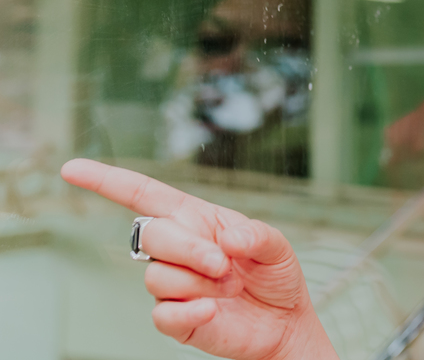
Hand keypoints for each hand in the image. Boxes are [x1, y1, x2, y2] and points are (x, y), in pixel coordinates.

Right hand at [61, 159, 337, 359]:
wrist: (284, 321)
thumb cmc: (275, 275)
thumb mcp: (276, 246)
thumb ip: (257, 235)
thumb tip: (229, 238)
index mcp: (195, 219)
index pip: (142, 195)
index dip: (106, 181)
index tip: (71, 169)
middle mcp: (177, 249)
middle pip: (150, 234)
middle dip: (188, 247)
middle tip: (223, 263)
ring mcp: (172, 284)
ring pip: (156, 275)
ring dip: (198, 280)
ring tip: (228, 286)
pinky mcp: (173, 318)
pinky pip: (162, 313)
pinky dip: (190, 310)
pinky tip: (213, 311)